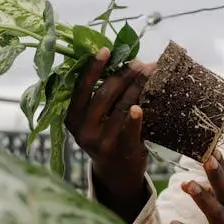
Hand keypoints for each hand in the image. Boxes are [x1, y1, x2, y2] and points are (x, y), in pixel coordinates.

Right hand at [65, 48, 154, 206]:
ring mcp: (101, 142)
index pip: (81, 88)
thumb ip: (99, 96)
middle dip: (123, 75)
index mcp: (72, 117)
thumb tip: (120, 60)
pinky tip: (140, 107)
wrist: (116, 173)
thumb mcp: (93, 119)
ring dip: (137, 87)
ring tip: (150, 72)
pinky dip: (134, 118)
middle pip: (104, 95)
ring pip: (120, 108)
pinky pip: (129, 130)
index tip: (106, 50)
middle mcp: (83, 130)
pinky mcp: (119, 151)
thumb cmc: (106, 136)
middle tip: (139, 62)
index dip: (93, 68)